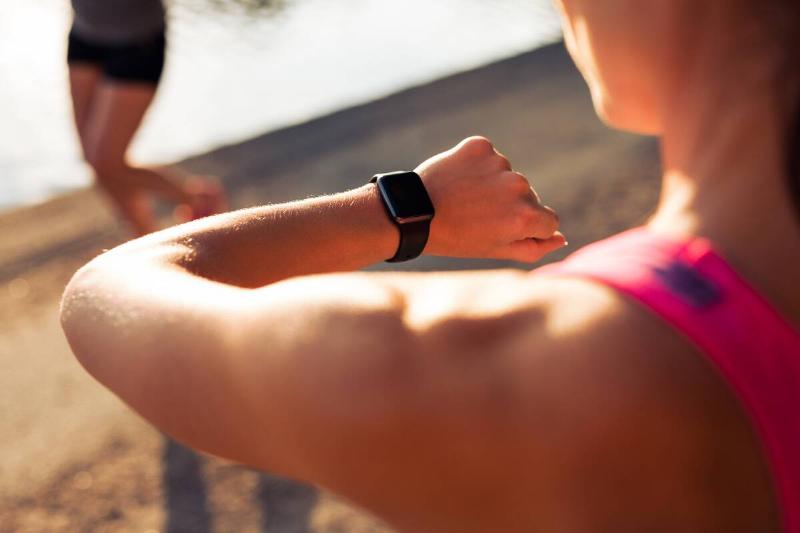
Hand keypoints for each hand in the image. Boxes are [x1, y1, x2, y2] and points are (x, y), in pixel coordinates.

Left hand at [416, 136, 566, 261]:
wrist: (412, 213)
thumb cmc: (455, 238)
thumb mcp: (496, 250)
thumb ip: (534, 247)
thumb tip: (560, 238)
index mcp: (526, 217)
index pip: (548, 221)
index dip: (525, 229)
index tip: (501, 229)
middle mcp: (519, 187)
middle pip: (528, 197)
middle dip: (509, 206)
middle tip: (476, 216)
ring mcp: (500, 163)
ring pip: (507, 176)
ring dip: (492, 186)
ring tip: (464, 199)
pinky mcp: (481, 146)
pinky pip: (489, 157)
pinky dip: (477, 167)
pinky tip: (459, 181)